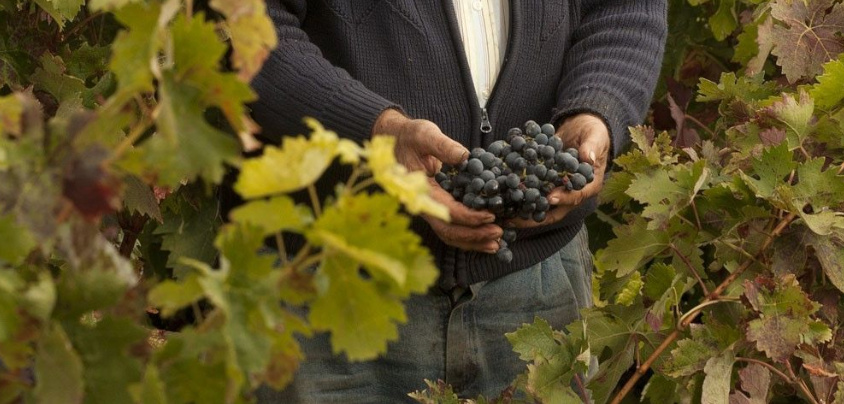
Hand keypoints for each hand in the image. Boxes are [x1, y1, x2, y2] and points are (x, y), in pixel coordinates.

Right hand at [373, 109, 501, 252]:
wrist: (395, 142)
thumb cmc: (409, 137)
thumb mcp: (424, 135)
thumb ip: (442, 146)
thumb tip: (464, 156)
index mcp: (422, 191)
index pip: (447, 211)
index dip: (469, 217)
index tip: (490, 215)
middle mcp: (425, 205)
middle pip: (449, 231)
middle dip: (474, 235)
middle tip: (498, 232)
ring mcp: (430, 209)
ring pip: (450, 235)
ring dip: (473, 241)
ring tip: (497, 243)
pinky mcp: (437, 208)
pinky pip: (452, 228)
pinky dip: (469, 237)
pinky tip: (486, 239)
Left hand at [508, 113, 609, 227]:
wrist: (581, 128)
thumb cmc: (592, 133)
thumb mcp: (595, 136)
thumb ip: (591, 147)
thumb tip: (588, 158)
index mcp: (589, 185)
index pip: (577, 196)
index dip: (564, 198)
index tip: (549, 197)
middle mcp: (572, 193)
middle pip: (554, 211)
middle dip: (534, 217)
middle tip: (515, 219)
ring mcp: (556, 191)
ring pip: (539, 207)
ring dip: (522, 212)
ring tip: (503, 216)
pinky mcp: (544, 185)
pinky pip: (531, 195)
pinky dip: (518, 197)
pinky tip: (501, 198)